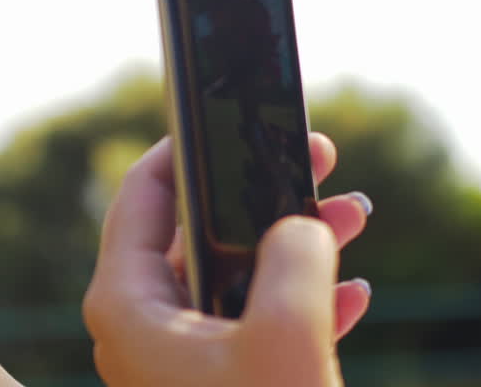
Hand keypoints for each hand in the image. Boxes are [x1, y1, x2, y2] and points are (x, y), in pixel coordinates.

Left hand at [82, 134, 371, 386]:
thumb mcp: (286, 338)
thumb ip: (295, 260)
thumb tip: (300, 226)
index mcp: (127, 305)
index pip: (142, 194)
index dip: (184, 148)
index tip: (229, 119)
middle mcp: (140, 327)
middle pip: (196, 232)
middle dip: (264, 196)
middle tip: (318, 159)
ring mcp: (174, 358)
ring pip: (233, 276)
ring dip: (295, 247)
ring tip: (353, 215)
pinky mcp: (212, 382)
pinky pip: (249, 324)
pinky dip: (297, 305)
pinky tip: (354, 293)